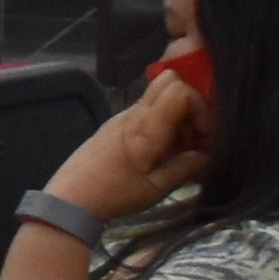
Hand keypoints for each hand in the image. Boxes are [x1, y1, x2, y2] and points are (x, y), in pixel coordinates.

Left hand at [46, 68, 211, 227]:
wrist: (72, 197)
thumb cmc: (115, 193)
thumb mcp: (156, 188)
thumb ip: (184, 168)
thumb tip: (206, 156)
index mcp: (146, 125)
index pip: (179, 89)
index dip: (199, 106)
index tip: (202, 134)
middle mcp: (133, 113)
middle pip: (168, 82)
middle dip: (190, 104)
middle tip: (193, 135)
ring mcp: (122, 116)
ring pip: (157, 97)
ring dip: (176, 116)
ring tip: (178, 149)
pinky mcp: (115, 124)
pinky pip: (145, 111)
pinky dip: (161, 123)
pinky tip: (160, 151)